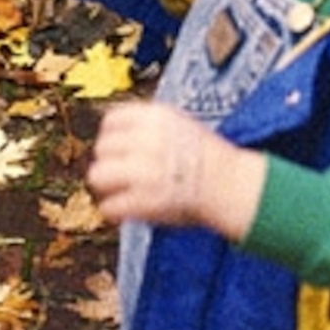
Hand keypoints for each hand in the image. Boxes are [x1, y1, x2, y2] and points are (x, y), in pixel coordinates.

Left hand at [87, 100, 265, 238]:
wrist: (231, 186)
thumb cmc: (208, 159)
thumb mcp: (180, 125)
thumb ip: (148, 127)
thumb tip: (114, 134)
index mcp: (155, 118)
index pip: (110, 121)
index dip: (111, 137)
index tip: (118, 150)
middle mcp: (146, 141)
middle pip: (101, 148)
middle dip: (110, 163)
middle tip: (122, 176)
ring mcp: (143, 171)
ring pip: (97, 176)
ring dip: (107, 187)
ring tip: (121, 193)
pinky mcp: (143, 201)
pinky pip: (109, 206)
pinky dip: (114, 211)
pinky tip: (126, 210)